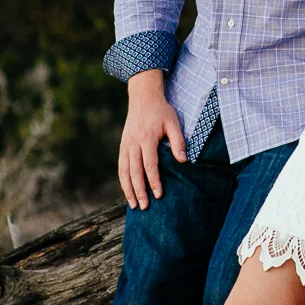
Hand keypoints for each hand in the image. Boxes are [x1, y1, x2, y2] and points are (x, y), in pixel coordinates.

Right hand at [118, 70, 185, 209]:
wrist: (143, 97)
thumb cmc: (161, 111)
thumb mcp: (173, 122)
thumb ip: (178, 141)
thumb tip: (183, 161)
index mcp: (147, 139)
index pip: (150, 165)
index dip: (154, 181)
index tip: (159, 194)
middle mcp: (133, 144)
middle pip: (135, 172)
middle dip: (140, 191)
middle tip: (145, 206)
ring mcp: (125, 145)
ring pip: (124, 171)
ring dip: (128, 189)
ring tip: (134, 205)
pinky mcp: (122, 146)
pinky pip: (121, 166)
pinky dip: (123, 180)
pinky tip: (128, 191)